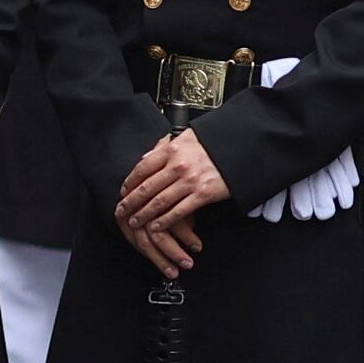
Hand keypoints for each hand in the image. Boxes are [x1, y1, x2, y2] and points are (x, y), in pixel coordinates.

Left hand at [116, 132, 229, 277]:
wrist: (242, 147)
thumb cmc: (215, 142)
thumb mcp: (188, 136)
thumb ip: (165, 146)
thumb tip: (145, 157)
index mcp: (173, 149)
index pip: (143, 167)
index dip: (129, 182)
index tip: (123, 191)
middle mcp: (178, 165)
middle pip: (147, 187)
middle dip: (131, 202)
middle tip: (121, 211)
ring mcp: (191, 180)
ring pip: (159, 202)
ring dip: (144, 214)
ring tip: (135, 222)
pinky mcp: (203, 194)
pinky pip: (179, 211)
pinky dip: (165, 221)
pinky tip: (156, 226)